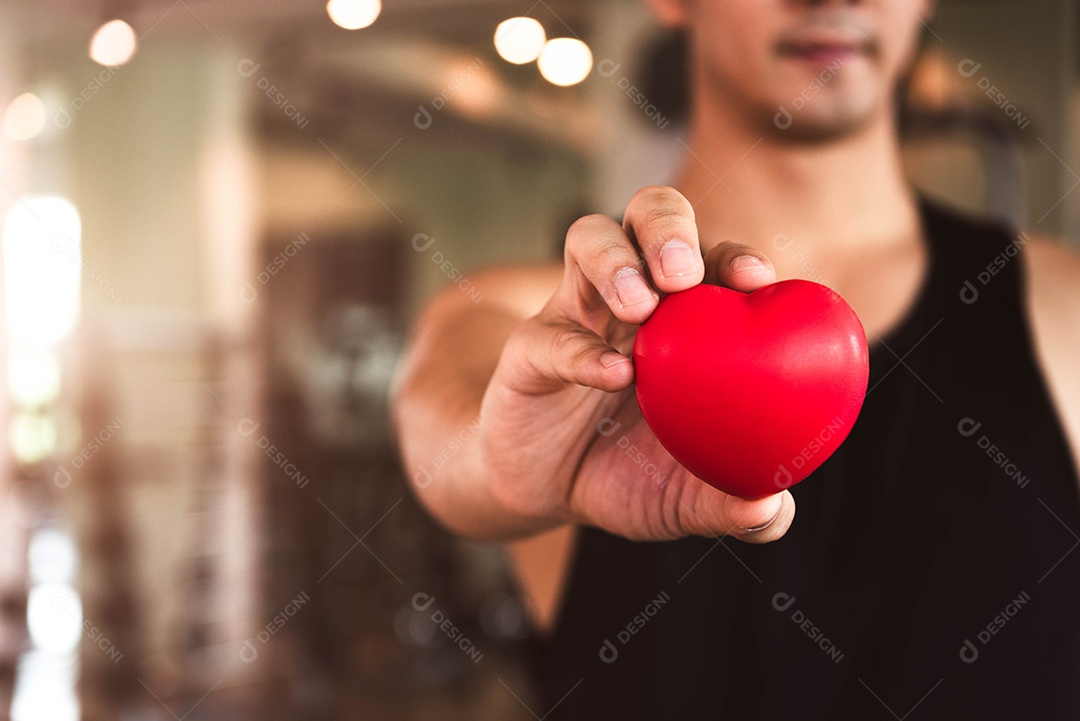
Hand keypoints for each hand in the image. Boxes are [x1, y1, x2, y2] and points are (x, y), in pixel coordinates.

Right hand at [481, 186, 795, 540]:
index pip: (715, 261)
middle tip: (684, 273)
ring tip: (640, 306)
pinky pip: (550, 334)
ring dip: (617, 261)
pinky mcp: (528, 348)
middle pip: (651, 215)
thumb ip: (728, 504)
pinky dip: (581, 350)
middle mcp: (633, 299)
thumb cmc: (625, 475)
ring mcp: (577, 314)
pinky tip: (611, 374)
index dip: (737, 257)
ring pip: (590, 239)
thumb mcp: (683, 499)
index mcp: (683, 319)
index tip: (756, 280)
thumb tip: (772, 512)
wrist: (541, 492)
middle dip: (669, 227)